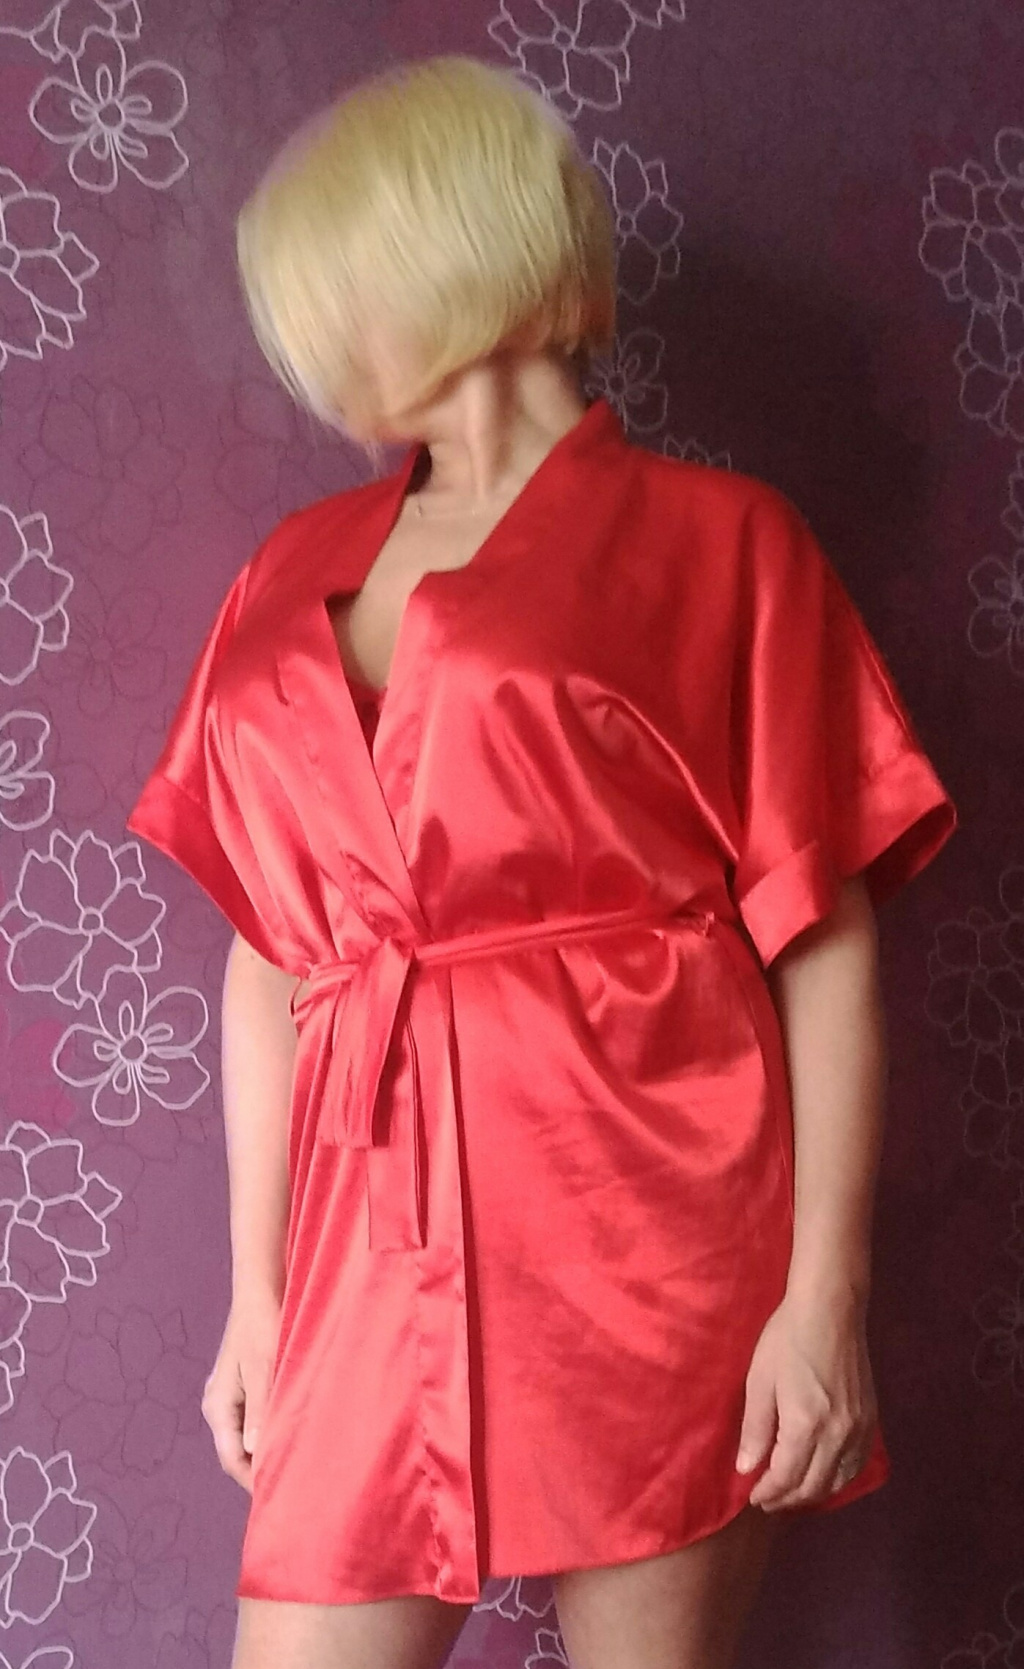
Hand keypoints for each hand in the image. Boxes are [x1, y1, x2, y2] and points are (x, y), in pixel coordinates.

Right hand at [201, 1291, 282, 1492]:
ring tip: (296, 1465)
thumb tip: (255, 1452)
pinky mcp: (244, 1386)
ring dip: (266, 1450)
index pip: (232, 1458)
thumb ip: (260, 1410)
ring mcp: (230, 1396)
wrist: (261, 1288)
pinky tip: (291, 1434)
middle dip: (260, 1469)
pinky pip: (253, 1420)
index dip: (254, 1480)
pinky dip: (269, 1431)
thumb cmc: (264, 1324)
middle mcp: (219, 1404)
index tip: (281, 1495)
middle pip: (236, 1452)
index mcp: (218, 1405)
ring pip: (246, 1437)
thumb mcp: (265, 1368)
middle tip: (294, 1485)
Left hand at [734, 1288, 877, 1509]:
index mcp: (805, 1426)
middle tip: (768, 1499)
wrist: (831, 1310)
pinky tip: (823, 1474)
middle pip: (813, 1486)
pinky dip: (838, 1478)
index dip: (768, 1492)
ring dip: (813, 1493)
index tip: (753, 1496)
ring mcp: (859, 1430)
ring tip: (791, 1492)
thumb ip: (755, 1429)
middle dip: (787, 1499)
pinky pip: (857, 1464)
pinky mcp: (871, 1420)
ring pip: (838, 1481)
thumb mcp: (760, 1380)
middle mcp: (837, 1435)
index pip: (786, 1478)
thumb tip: (746, 1468)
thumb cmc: (787, 1339)